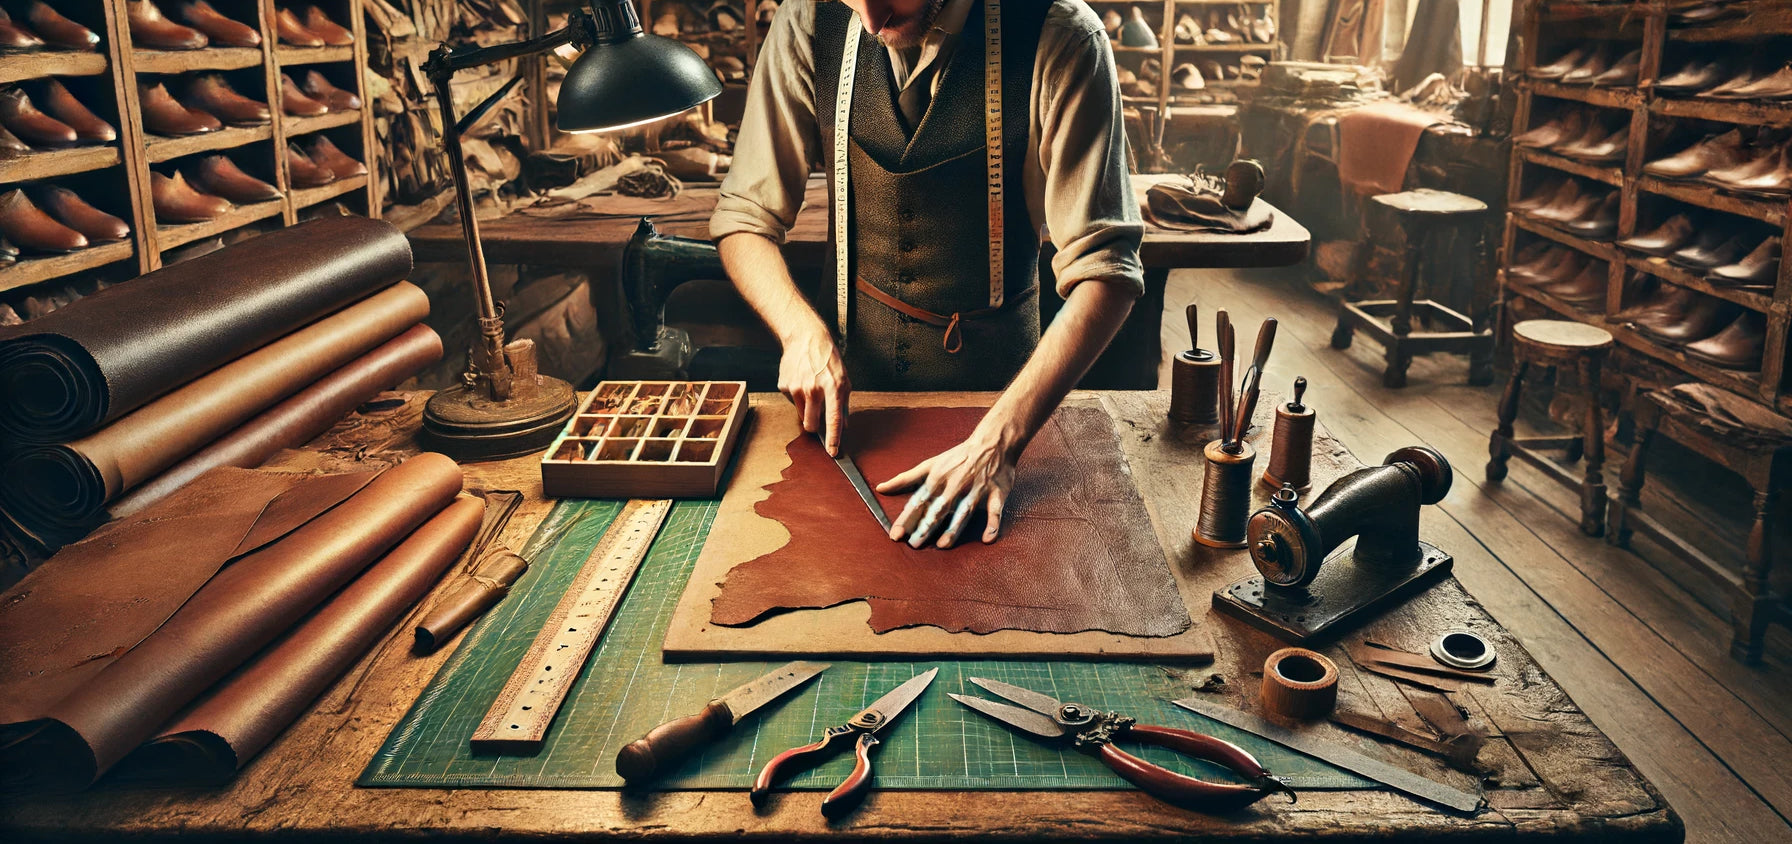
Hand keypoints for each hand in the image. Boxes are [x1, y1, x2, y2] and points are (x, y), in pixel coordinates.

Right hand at [778, 329, 850, 455]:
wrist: (806, 338)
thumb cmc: (828, 359)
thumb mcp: (844, 379)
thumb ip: (843, 404)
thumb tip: (843, 426)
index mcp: (833, 388)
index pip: (833, 419)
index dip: (833, 439)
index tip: (833, 452)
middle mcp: (814, 389)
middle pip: (810, 425)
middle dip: (814, 426)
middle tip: (818, 415)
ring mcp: (797, 388)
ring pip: (801, 414)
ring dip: (807, 409)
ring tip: (811, 389)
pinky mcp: (785, 385)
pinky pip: (792, 401)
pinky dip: (798, 396)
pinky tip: (802, 380)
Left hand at [876, 429, 1017, 547]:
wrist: (992, 443)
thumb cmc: (957, 457)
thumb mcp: (929, 464)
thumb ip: (905, 478)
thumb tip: (880, 488)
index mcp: (938, 479)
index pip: (918, 502)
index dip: (906, 519)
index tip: (895, 535)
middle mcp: (955, 486)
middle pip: (938, 510)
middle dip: (925, 527)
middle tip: (914, 544)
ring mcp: (976, 490)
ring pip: (963, 512)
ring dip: (953, 529)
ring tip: (942, 545)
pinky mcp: (996, 493)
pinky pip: (995, 511)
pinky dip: (993, 524)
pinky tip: (987, 539)